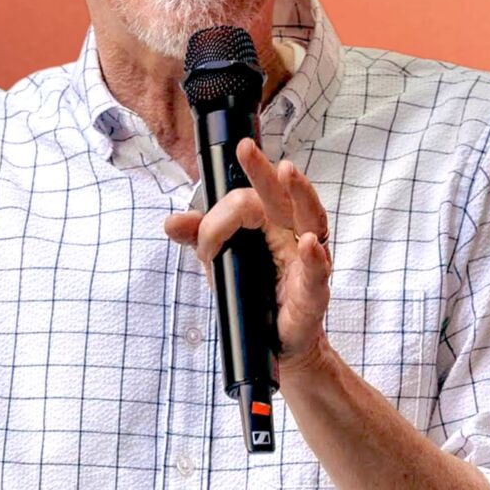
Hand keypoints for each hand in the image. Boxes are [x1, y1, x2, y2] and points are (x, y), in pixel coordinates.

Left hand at [162, 137, 332, 365]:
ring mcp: (306, 260)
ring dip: (299, 194)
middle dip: (263, 171)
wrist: (275, 341)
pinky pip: (318, 271)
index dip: (219, 217)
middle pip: (281, 195)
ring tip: (287, 172)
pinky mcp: (314, 291)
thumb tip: (171, 222)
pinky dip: (315, 257)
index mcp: (270, 223)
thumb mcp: (221, 262)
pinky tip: (308, 244)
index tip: (204, 245)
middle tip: (246, 149)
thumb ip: (200, 238)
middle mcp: (291, 233)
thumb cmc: (256, 293)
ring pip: (310, 218)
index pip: (248, 200)